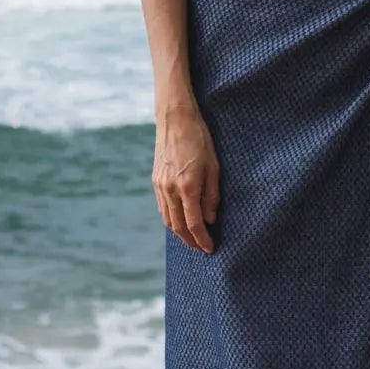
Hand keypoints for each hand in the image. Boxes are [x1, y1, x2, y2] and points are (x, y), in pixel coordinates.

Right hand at [153, 103, 220, 253]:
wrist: (175, 119)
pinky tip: (180, 220)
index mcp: (187, 186)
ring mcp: (160, 185)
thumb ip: (212, 195)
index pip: (194, 224)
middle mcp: (170, 189)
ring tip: (192, 238)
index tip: (210, 249)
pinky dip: (171, 219)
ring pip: (168, 219)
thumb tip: (210, 219)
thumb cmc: (200, 139)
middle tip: (201, 248)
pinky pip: (162, 208)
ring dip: (180, 233)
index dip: (202, 240)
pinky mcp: (155, 180)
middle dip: (190, 241)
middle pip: (178, 227)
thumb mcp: (214, 166)